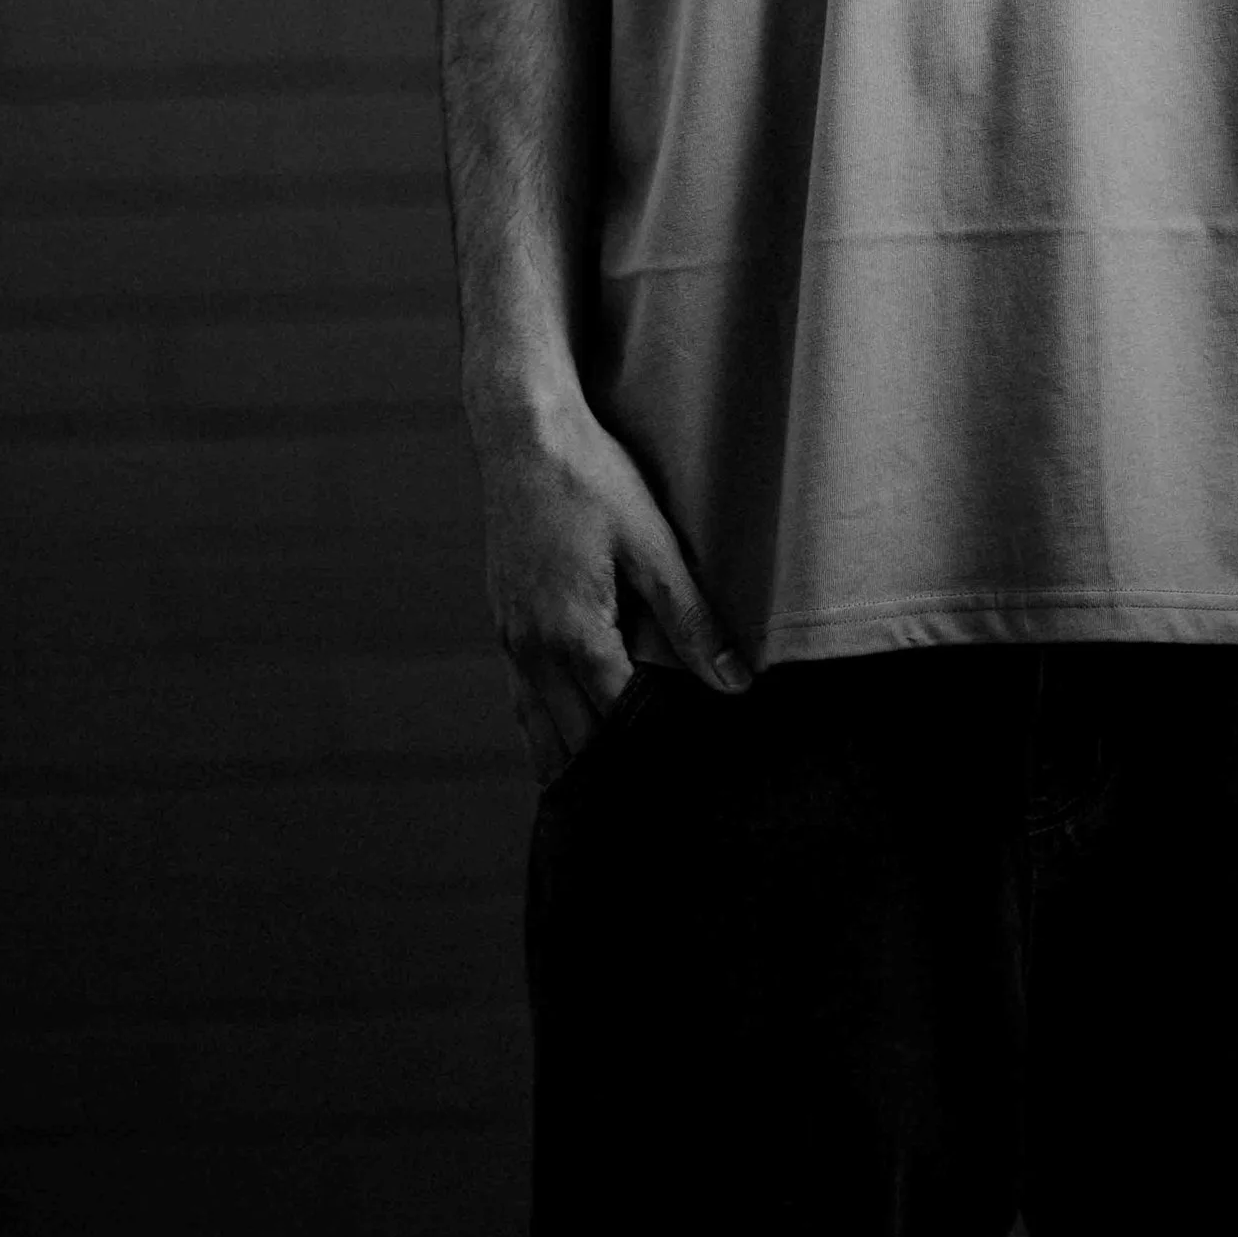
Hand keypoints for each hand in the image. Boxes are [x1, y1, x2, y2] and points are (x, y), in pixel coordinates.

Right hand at [471, 394, 748, 782]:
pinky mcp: (503, 620)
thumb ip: (691, 621)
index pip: (617, 728)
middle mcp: (533, 649)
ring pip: (536, 729)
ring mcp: (511, 637)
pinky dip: (545, 726)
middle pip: (572, 745)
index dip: (652, 757)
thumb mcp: (652, 546)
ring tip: (610, 792)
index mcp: (574, 637)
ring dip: (572, 761)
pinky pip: (521, 696)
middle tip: (650, 803)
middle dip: (610, 775)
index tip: (682, 784)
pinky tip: (571, 730)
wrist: (522, 433)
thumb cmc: (591, 479)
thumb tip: (733, 684)